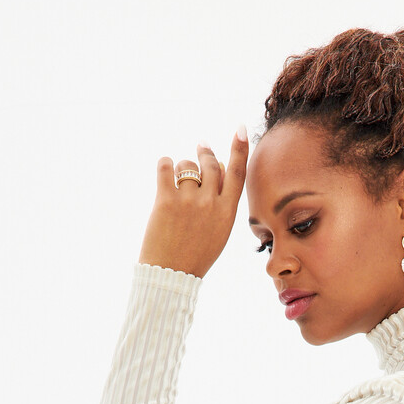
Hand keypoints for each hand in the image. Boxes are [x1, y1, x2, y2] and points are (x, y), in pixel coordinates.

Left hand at [137, 131, 249, 278]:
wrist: (172, 274)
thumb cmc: (196, 254)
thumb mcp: (219, 230)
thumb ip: (222, 202)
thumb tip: (218, 169)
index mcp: (228, 212)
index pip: (237, 173)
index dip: (239, 149)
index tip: (239, 129)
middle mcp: (211, 203)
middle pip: (210, 164)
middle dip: (205, 153)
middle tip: (200, 147)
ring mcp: (189, 201)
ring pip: (187, 166)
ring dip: (182, 167)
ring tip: (178, 179)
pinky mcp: (166, 200)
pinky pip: (166, 167)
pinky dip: (164, 164)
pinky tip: (165, 170)